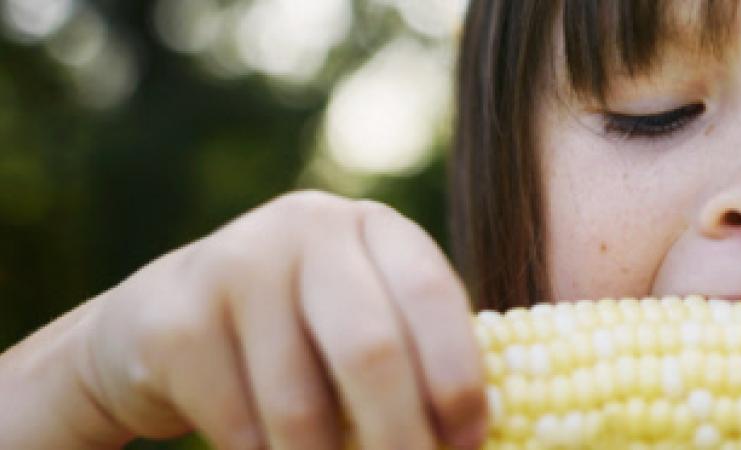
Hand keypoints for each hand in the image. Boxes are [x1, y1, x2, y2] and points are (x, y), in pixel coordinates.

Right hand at [76, 191, 484, 448]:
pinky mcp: (176, 321)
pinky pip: (241, 426)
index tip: (472, 440)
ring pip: (301, 407)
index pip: (431, 292)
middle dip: (402, 437)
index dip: (458, 375)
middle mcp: (308, 228)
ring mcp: (235, 266)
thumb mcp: (363, 323)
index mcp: (376, 227)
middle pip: (371, 350)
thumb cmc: (302, 338)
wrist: (162, 323)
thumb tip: (488, 434)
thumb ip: (418, 360)